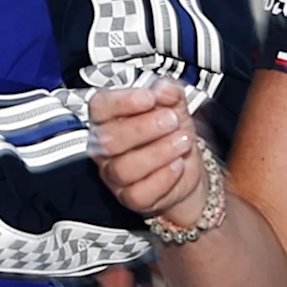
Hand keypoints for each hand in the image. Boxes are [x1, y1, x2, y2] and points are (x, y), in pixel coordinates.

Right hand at [88, 83, 206, 222]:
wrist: (185, 166)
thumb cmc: (170, 134)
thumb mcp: (173, 106)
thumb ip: (169, 92)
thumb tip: (164, 88)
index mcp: (108, 119)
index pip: (100, 107)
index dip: (123, 101)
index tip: (149, 97)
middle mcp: (105, 148)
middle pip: (109, 139)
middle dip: (144, 127)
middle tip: (172, 120)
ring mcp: (114, 175)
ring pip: (124, 168)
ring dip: (159, 152)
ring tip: (182, 140)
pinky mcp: (129, 198)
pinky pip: (138, 193)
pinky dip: (163, 178)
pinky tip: (177, 165)